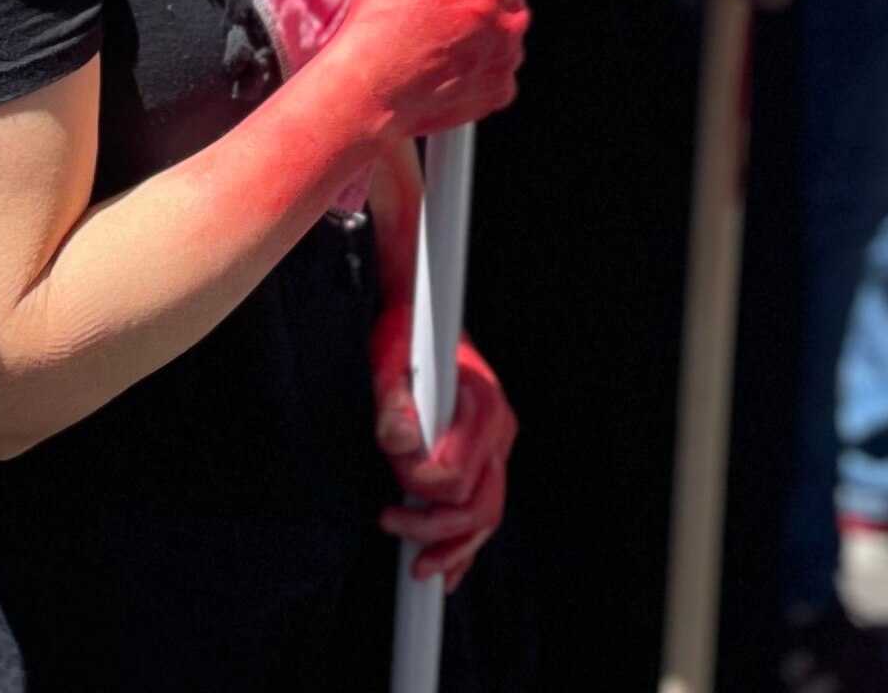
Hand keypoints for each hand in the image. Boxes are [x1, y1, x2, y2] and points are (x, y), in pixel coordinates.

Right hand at [315, 0, 527, 143]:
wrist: (369, 93)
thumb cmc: (379, 22)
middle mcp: (512, 13)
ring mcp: (509, 55)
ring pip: (503, 25)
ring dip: (480, 25)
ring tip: (433, 35)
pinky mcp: (502, 89)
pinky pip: (497, 63)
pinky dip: (477, 62)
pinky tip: (442, 62)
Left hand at [374, 323, 515, 587]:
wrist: (423, 318)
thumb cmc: (406, 335)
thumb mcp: (389, 359)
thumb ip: (392, 402)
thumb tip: (399, 442)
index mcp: (482, 405)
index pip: (458, 477)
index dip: (421, 493)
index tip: (388, 498)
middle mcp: (499, 430)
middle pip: (480, 505)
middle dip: (437, 532)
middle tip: (392, 529)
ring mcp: (498, 446)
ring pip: (487, 514)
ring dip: (454, 549)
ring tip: (421, 570)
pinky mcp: (488, 458)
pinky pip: (484, 509)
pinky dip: (465, 543)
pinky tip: (448, 570)